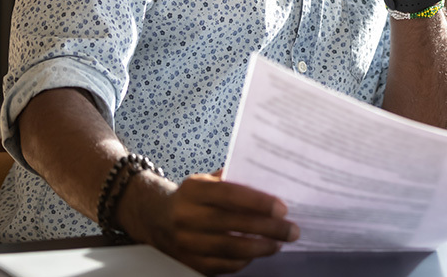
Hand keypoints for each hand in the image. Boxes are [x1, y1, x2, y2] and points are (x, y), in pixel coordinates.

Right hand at [128, 171, 298, 274]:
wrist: (155, 216)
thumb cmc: (193, 196)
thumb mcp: (207, 180)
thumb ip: (234, 180)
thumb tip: (272, 183)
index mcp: (194, 190)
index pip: (230, 195)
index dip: (258, 202)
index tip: (282, 208)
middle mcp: (186, 216)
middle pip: (232, 225)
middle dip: (267, 229)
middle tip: (292, 230)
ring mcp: (185, 242)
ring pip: (228, 250)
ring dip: (259, 248)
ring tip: (279, 243)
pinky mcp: (188, 262)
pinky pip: (220, 266)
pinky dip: (242, 262)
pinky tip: (257, 254)